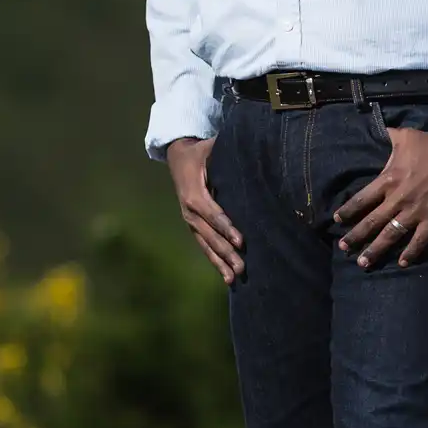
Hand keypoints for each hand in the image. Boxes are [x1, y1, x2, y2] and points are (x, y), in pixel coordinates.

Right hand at [166, 137, 244, 283]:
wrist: (176, 157)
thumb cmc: (199, 152)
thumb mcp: (211, 147)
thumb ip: (226, 150)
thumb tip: (251, 147)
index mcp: (194, 194)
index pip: (214, 214)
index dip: (227, 228)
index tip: (241, 241)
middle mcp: (190, 211)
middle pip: (210, 236)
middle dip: (226, 252)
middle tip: (242, 267)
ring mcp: (190, 221)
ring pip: (206, 245)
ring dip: (220, 263)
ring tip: (234, 279)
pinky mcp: (193, 226)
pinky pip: (204, 246)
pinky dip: (214, 261)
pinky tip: (226, 276)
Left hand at [334, 127, 427, 268]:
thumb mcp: (406, 136)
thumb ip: (390, 136)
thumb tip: (381, 129)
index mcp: (388, 180)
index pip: (362, 199)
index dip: (348, 211)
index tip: (337, 220)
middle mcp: (397, 199)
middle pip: (371, 222)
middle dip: (355, 237)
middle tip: (343, 248)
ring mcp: (415, 212)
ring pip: (390, 235)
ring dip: (375, 250)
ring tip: (363, 263)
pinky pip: (419, 240)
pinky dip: (410, 253)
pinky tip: (402, 263)